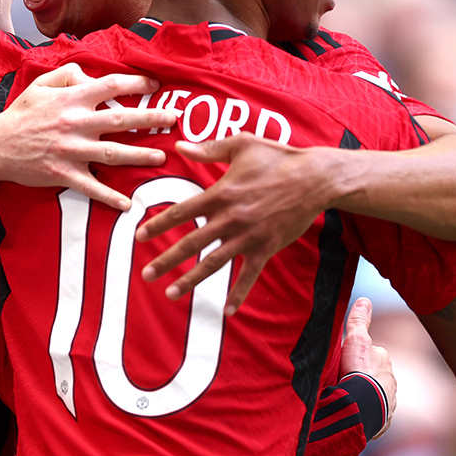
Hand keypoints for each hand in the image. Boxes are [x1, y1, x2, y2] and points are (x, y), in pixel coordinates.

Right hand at [0, 63, 176, 210]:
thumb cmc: (20, 115)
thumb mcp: (40, 85)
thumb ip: (68, 75)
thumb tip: (91, 76)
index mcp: (71, 99)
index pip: (111, 85)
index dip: (137, 82)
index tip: (156, 84)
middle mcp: (75, 123)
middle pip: (122, 118)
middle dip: (151, 117)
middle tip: (174, 119)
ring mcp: (71, 150)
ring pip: (114, 152)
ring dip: (140, 155)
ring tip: (162, 157)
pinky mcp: (64, 174)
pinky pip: (92, 187)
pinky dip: (110, 197)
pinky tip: (128, 204)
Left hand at [135, 134, 341, 306]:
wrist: (315, 178)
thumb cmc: (278, 157)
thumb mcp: (242, 145)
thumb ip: (209, 149)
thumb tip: (179, 146)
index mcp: (220, 194)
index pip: (181, 212)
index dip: (158, 224)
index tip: (139, 235)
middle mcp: (230, 218)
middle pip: (191, 242)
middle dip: (165, 260)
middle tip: (146, 274)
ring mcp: (248, 236)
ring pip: (213, 263)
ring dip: (190, 279)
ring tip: (170, 293)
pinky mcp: (266, 247)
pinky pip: (250, 274)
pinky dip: (239, 293)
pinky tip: (227, 310)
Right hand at [340, 298, 395, 437]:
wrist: (363, 405)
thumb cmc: (359, 371)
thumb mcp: (355, 340)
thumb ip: (359, 321)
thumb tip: (364, 300)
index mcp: (384, 361)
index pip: (372, 355)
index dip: (359, 357)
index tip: (346, 361)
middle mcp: (391, 381)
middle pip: (375, 376)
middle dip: (364, 378)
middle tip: (345, 380)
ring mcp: (388, 402)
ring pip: (376, 395)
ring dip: (366, 397)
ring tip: (348, 398)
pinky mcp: (383, 420)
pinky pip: (375, 414)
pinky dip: (367, 413)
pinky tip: (355, 414)